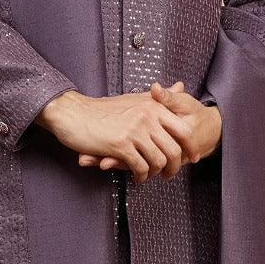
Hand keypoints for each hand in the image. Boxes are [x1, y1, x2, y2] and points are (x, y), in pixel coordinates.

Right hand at [37, 84, 192, 181]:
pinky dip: (140, 176)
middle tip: (169, 174)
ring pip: (158, 161)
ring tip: (149, 175)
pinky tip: (136, 177)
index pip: (183, 130)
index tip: (191, 157)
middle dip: (174, 166)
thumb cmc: (102, 109)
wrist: (73, 113)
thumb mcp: (135, 98)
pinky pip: (140, 167)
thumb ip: (159, 97)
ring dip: (155, 173)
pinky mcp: (120, 145)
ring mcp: (134, 131)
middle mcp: (147, 116)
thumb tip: (180, 87)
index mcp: (153, 105)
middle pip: (174, 150)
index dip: (190, 147)